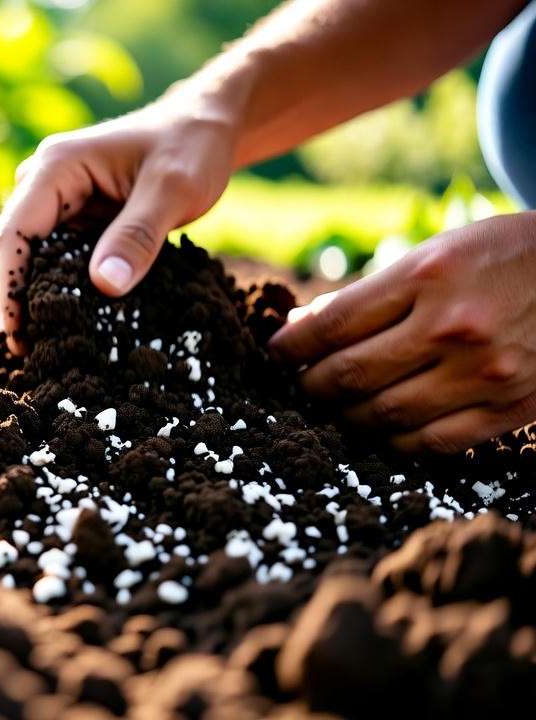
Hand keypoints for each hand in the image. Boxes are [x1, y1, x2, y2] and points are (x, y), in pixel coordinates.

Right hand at [0, 97, 239, 353]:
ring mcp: (56, 201)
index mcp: (55, 167)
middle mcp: (43, 182)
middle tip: (33, 350)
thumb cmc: (191, 146)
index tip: (17, 332)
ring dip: (34, 295)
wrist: (206, 126)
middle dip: (17, 297)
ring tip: (48, 343)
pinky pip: (54, 257)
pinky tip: (72, 319)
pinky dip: (58, 287)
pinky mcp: (74, 219)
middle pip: (12, 248)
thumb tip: (104, 286)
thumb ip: (138, 236)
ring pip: (29, 256)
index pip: (14, 233)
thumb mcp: (173, 190)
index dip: (10, 285)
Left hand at [269, 212, 535, 453]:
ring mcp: (484, 371)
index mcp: (428, 275)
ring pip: (383, 414)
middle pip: (350, 374)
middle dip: (310, 385)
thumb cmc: (503, 257)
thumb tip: (301, 326)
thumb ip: (372, 293)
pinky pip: (431, 442)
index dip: (291, 346)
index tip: (274, 353)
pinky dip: (394, 441)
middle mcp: (453, 325)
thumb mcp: (438, 253)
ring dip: (345, 417)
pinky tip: (380, 429)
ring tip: (333, 408)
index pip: (333, 323)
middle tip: (299, 386)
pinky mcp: (510, 407)